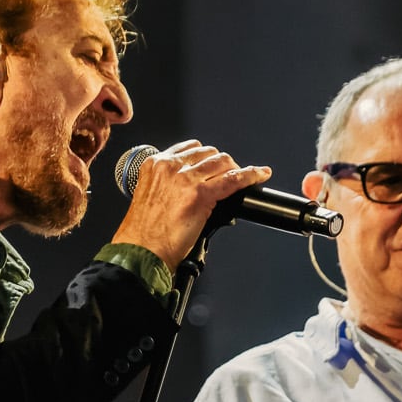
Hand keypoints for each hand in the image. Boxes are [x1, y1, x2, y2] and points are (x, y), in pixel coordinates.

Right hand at [112, 139, 270, 271]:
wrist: (141, 252)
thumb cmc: (144, 234)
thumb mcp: (152, 197)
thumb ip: (171, 184)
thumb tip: (196, 184)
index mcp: (155, 164)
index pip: (190, 148)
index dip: (206, 157)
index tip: (213, 165)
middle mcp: (170, 167)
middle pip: (208, 152)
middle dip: (222, 164)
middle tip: (228, 177)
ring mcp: (186, 179)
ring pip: (222, 161)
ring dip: (235, 169)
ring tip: (241, 180)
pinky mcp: (201, 195)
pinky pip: (234, 179)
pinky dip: (251, 176)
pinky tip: (260, 175)